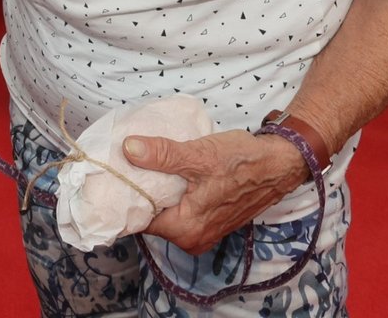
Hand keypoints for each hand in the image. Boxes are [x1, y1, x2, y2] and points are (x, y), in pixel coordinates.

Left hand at [122, 129, 308, 254]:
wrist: (278, 163)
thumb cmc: (241, 161)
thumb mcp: (198, 154)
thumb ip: (162, 154)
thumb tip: (128, 149)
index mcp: (186, 229)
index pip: (139, 220)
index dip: (123, 196)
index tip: (110, 174)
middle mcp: (192, 238)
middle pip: (150, 216)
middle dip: (137, 191)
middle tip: (121, 162)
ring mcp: (202, 230)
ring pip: (165, 211)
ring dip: (155, 190)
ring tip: (138, 162)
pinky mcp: (209, 218)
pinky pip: (179, 208)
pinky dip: (170, 191)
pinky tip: (162, 170)